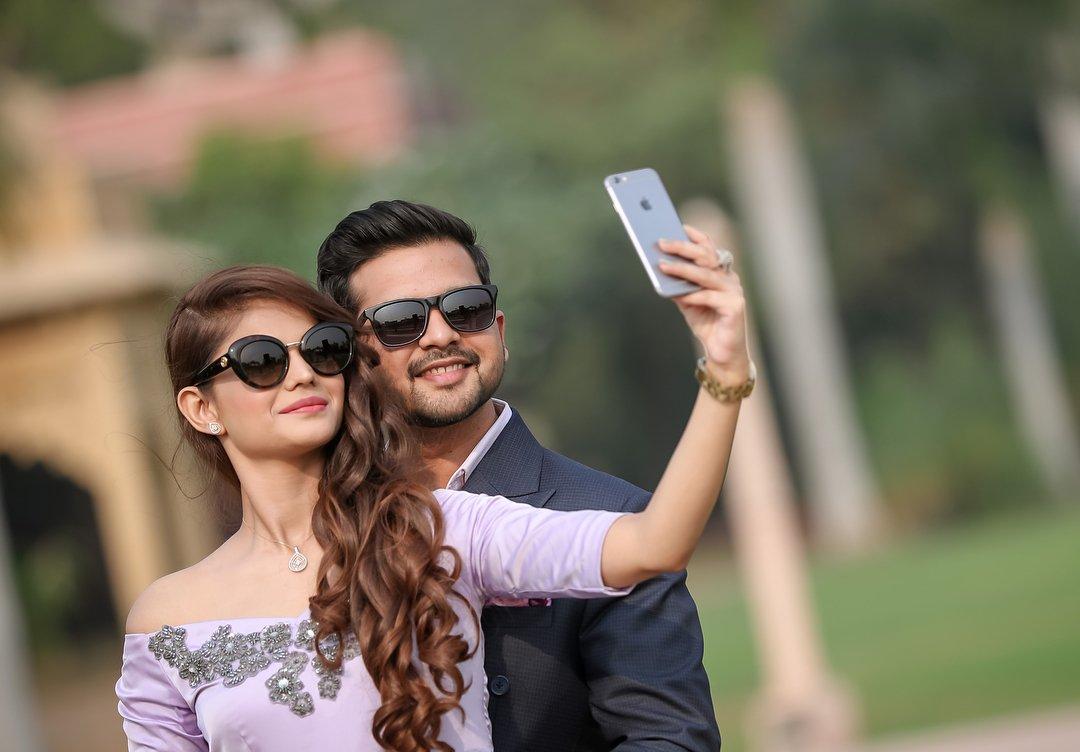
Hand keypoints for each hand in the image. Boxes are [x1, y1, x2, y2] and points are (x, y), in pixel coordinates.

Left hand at [658, 225, 751, 383]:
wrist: (721, 351)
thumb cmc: (706, 322)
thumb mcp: (687, 301)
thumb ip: (678, 285)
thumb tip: (661, 267)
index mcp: (720, 273)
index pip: (709, 248)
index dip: (696, 236)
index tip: (678, 226)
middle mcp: (729, 278)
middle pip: (706, 257)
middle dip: (682, 248)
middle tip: (662, 243)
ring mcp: (734, 291)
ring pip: (706, 275)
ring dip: (683, 269)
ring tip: (663, 265)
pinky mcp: (736, 306)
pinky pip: (710, 297)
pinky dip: (694, 296)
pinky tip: (680, 295)